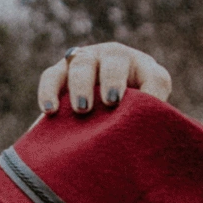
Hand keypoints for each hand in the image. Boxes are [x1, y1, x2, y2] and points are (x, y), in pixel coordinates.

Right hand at [36, 41, 173, 116]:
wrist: (99, 120)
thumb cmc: (127, 125)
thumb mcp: (142, 122)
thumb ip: (148, 126)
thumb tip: (150, 144)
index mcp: (145, 71)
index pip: (153, 77)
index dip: (151, 92)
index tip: (146, 113)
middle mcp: (116, 58)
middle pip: (114, 61)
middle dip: (112, 80)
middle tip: (110, 102)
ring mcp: (87, 61)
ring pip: (82, 64)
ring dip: (82, 85)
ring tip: (82, 109)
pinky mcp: (61, 70)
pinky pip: (52, 76)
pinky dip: (49, 91)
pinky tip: (50, 111)